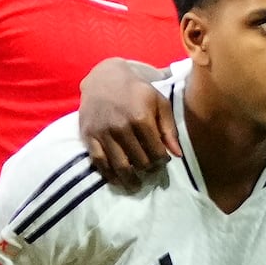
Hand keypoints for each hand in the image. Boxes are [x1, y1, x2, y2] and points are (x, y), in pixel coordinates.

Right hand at [75, 56, 176, 185]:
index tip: (164, 160)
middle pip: (139, 161)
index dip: (163, 160)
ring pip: (119, 165)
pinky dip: (108, 175)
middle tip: (151, 171)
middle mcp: (121, 128)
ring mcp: (103, 133)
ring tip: (136, 186)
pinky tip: (116, 180)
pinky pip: (99, 162)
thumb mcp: (160, 103)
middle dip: (148, 169)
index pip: (156, 151)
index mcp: (141, 119)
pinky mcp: (88, 136)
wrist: (104, 78)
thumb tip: (177, 154)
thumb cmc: (137, 91)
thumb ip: (169, 129)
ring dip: (129, 180)